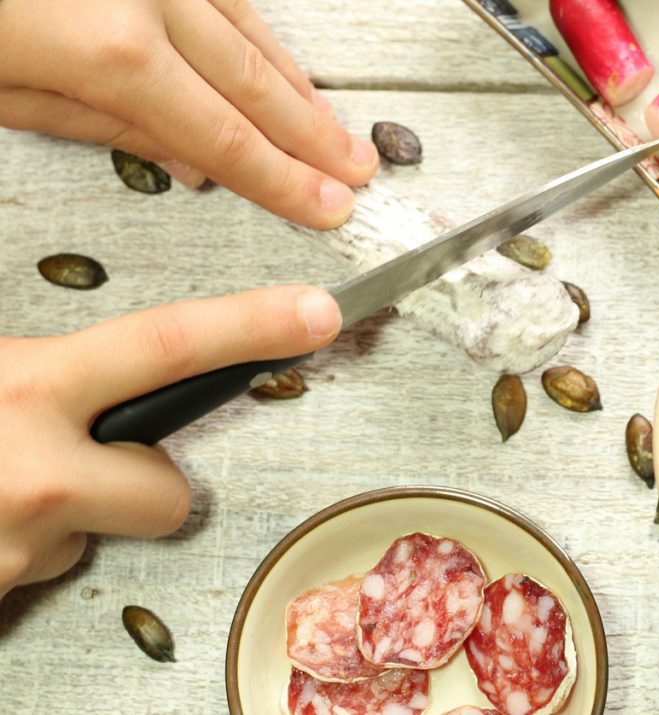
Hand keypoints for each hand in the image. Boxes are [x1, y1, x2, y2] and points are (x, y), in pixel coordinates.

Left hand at [0, 0, 377, 228]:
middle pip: (253, 81)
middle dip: (310, 135)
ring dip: (296, 83)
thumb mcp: (0, 85)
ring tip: (330, 126)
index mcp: (108, 46)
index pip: (225, 136)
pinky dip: (256, 29)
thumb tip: (184, 159)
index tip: (327, 208)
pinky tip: (277, 57)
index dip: (284, 181)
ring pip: (248, 26)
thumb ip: (96, 121)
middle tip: (355, 172)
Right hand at [0, 286, 340, 599]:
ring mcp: (21, 542)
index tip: (317, 314)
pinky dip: (19, 545)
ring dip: (64, 515)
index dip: (253, 327)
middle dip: (151, 484)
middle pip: (169, 491)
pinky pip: (42, 567)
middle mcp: (37, 469)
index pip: (171, 347)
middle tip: (83, 465)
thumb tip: (90, 368)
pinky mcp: (2, 590)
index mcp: (30, 386)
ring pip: (95, 533)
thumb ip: (44, 369)